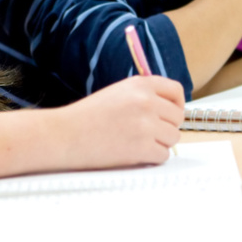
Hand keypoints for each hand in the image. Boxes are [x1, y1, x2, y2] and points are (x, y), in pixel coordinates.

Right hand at [56, 75, 184, 168]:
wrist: (65, 135)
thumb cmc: (87, 116)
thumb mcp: (118, 92)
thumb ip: (144, 95)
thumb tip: (170, 109)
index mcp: (140, 84)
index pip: (177, 91)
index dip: (176, 105)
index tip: (171, 114)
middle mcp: (146, 101)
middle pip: (177, 117)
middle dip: (166, 127)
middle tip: (148, 133)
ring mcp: (145, 125)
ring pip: (173, 137)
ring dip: (160, 143)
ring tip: (138, 143)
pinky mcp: (142, 147)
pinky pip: (163, 155)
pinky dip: (152, 158)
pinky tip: (134, 153)